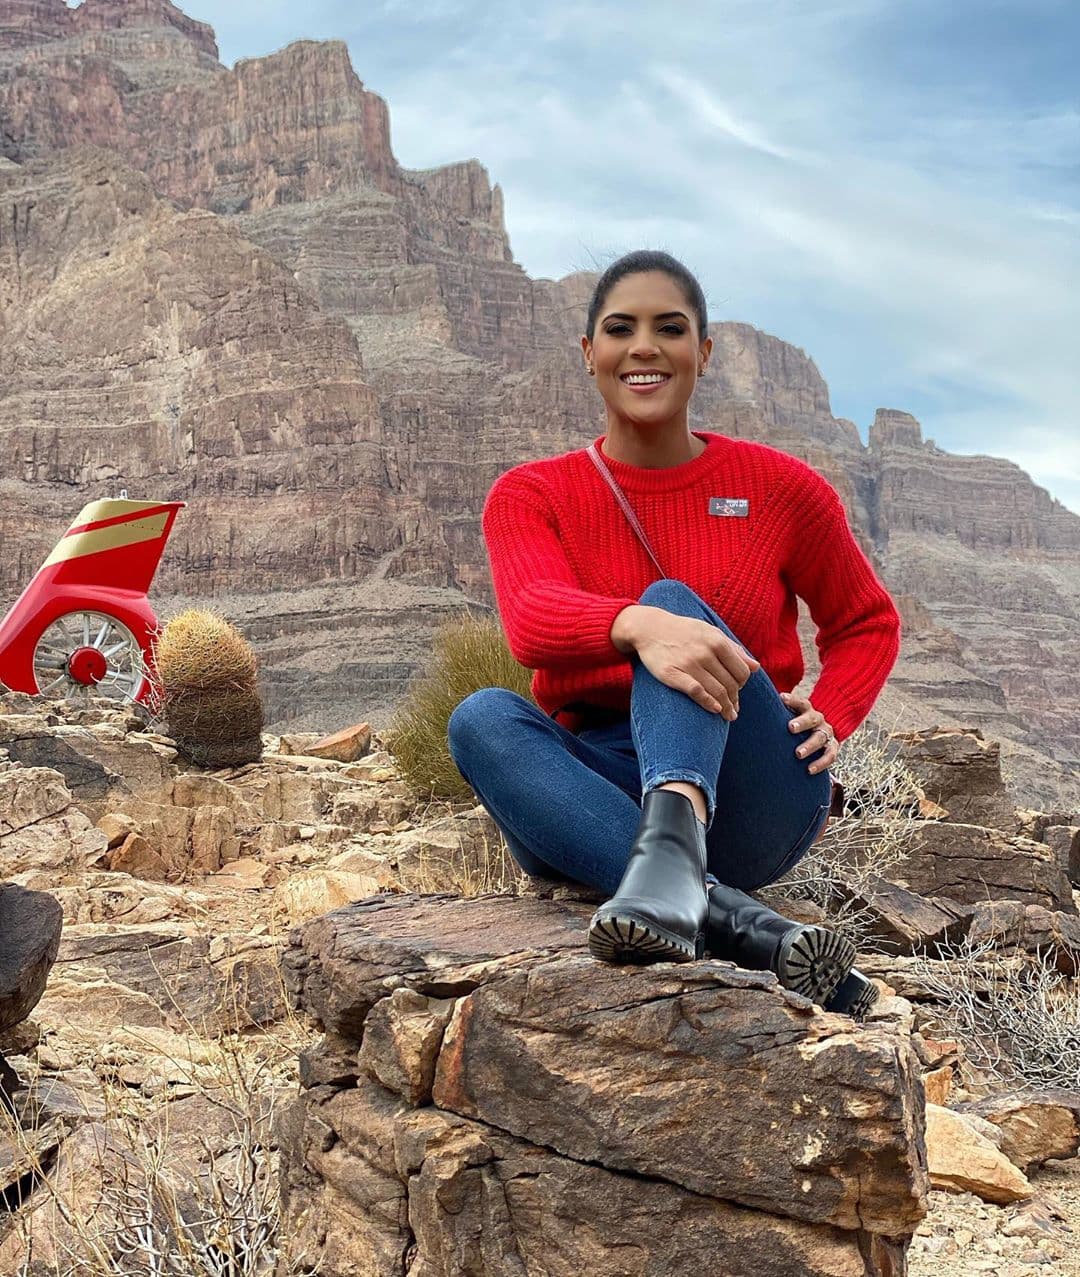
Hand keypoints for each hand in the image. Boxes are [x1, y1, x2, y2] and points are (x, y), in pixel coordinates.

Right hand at [631, 610, 760, 719]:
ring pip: (716, 691)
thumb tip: (756, 667)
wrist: (650, 628)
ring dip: (726, 707)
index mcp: (717, 641)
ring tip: (729, 716)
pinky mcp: (672, 674)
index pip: (741, 671)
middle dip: (735, 699)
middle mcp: (704, 652)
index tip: (738, 691)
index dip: (743, 685)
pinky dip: (709, 703)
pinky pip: (696, 692)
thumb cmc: (684, 631)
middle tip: (734, 710)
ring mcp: (688, 663)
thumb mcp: (710, 632)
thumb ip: (734, 649)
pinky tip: (715, 710)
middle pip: (730, 684)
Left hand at [780, 691, 837, 774]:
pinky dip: (820, 763)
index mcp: (806, 710)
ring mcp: (826, 733)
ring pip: (820, 738)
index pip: (801, 703)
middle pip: (812, 719)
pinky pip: (830, 756)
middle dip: (802, 723)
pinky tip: (809, 770)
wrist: (817, 734)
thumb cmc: (794, 726)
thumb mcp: (788, 716)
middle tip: (791, 728)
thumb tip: (754, 707)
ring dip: (809, 746)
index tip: (782, 699)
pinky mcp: (832, 747)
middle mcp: (818, 720)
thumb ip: (776, 712)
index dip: (792, 700)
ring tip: (798, 754)